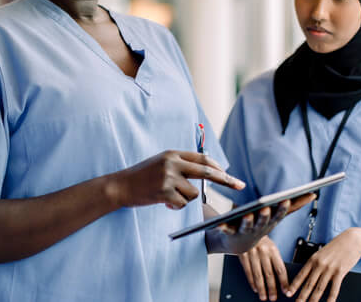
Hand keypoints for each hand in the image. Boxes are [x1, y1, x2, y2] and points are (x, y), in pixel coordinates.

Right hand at [108, 150, 244, 208]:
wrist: (120, 186)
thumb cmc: (142, 176)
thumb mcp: (162, 163)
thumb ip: (181, 165)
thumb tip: (207, 171)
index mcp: (173, 154)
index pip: (203, 159)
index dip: (218, 168)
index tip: (229, 175)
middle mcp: (172, 163)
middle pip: (207, 172)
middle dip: (226, 180)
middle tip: (240, 186)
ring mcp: (168, 177)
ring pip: (194, 193)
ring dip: (186, 199)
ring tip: (170, 197)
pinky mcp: (164, 192)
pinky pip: (182, 203)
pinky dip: (176, 206)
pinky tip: (164, 202)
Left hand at [206, 193, 314, 254]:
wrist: (237, 242)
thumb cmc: (259, 224)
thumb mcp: (276, 215)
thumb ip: (294, 206)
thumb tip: (312, 194)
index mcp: (270, 222)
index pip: (278, 215)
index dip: (281, 209)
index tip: (286, 200)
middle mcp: (259, 229)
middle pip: (263, 221)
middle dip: (265, 215)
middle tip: (266, 208)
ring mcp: (245, 232)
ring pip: (247, 227)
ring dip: (247, 222)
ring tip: (247, 215)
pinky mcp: (231, 233)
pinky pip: (226, 230)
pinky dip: (223, 227)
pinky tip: (220, 223)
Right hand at [238, 235, 287, 300]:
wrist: (247, 227)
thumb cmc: (261, 240)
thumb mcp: (271, 247)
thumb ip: (274, 260)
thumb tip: (281, 279)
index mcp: (273, 249)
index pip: (280, 269)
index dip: (284, 282)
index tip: (286, 291)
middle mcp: (263, 251)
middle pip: (269, 274)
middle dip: (272, 288)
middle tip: (273, 298)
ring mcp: (252, 253)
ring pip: (258, 275)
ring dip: (261, 288)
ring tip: (263, 297)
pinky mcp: (242, 254)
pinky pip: (248, 271)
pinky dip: (251, 281)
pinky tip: (255, 288)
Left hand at [286, 228, 360, 301]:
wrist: (352, 240)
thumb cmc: (337, 246)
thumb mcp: (322, 252)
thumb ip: (316, 262)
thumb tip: (310, 273)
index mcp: (313, 259)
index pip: (301, 275)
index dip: (294, 285)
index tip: (289, 292)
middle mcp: (319, 264)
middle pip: (308, 283)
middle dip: (302, 295)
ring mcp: (329, 269)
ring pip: (319, 288)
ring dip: (314, 299)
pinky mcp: (340, 272)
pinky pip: (334, 288)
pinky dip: (330, 298)